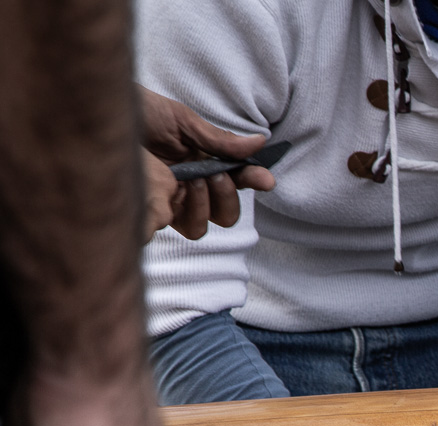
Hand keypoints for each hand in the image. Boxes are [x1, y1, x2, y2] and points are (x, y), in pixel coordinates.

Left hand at [137, 86, 276, 239]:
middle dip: (227, 197)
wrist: (98, 114)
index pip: (237, 178)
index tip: (264, 179)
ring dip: (205, 206)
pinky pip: (177, 227)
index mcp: (202, 161)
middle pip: (225, 213)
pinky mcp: (151, 210)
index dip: (253, 180)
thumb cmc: (137, 112)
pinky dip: (183, 212)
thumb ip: (220, 140)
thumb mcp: (183, 121)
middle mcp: (189, 185)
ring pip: (202, 227)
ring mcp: (169, 200)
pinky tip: (174, 190)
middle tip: (214, 174)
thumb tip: (259, 143)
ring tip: (192, 181)